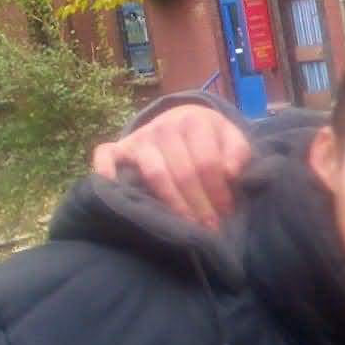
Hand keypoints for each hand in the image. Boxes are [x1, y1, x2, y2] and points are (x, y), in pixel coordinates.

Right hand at [90, 103, 252, 229]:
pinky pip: (106, 156)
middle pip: (183, 173)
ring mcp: (140, 137)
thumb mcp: (230, 138)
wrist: (181, 117)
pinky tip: (115, 195)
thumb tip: (232, 173)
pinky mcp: (121, 147)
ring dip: (172, 203)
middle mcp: (164, 126)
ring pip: (155, 174)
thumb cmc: (210, 137)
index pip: (207, 162)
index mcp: (194, 121)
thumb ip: (238, 152)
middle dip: (198, 204)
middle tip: (209, 227)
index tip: (226, 211)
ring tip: (186, 226)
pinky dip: (106, 173)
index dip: (218, 190)